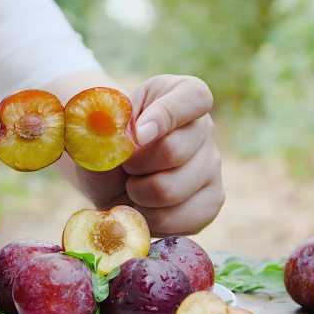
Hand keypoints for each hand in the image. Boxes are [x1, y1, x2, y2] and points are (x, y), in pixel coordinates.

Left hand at [76, 75, 224, 235]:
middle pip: (173, 151)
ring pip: (170, 190)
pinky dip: (149, 218)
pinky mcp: (211, 201)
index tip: (137, 134)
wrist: (112, 175)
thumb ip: (109, 132)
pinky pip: (178, 219)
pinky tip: (143, 206)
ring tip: (132, 185)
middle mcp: (205, 128)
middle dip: (134, 165)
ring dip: (137, 194)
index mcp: (182, 94)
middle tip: (124, 165)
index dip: (164, 116)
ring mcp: (212, 166)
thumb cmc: (109, 144)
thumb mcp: (101, 129)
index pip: (193, 97)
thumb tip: (132, 139)